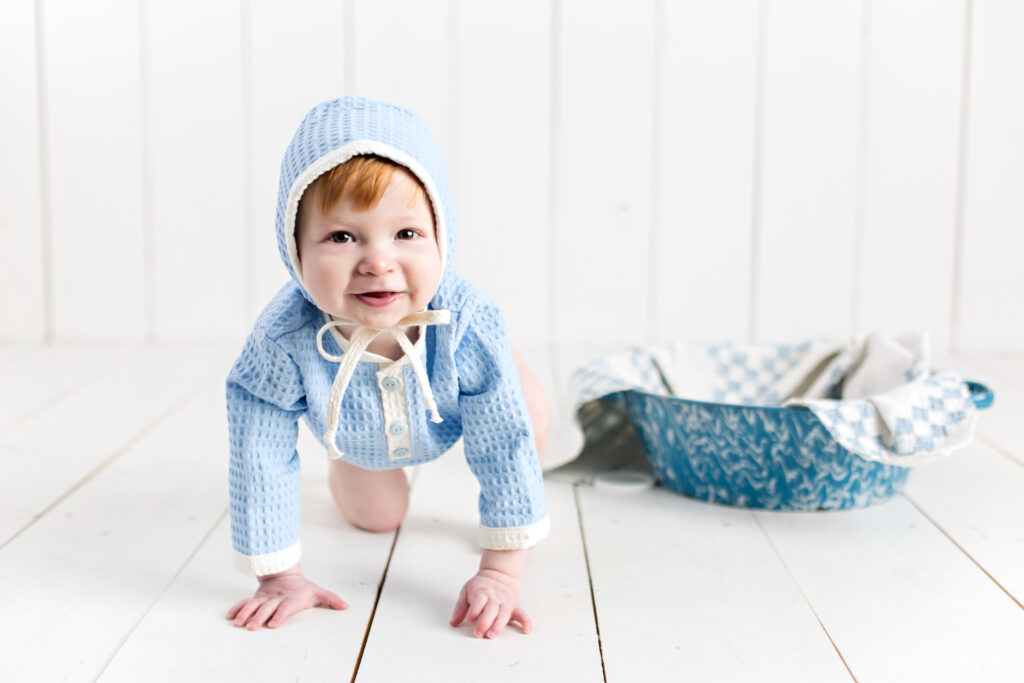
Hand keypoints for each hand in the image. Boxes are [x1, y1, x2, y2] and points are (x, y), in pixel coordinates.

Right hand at [226, 564, 347, 629]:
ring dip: (244, 614)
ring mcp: (265, 598)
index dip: (279, 614)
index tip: (273, 623)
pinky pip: (245, 602)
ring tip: (237, 623)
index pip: (285, 607)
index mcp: (290, 599)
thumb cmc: (303, 589)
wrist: (286, 574)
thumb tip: (345, 606)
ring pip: (253, 605)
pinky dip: (237, 608)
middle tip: (251, 627)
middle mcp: (276, 599)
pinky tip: (229, 616)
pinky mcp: (256, 599)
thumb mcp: (317, 593)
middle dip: (259, 617)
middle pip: (266, 608)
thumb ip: (330, 599)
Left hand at [450, 568, 532, 638]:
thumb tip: (453, 623)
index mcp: (482, 592)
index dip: (473, 610)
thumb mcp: (466, 590)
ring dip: (498, 625)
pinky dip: (526, 622)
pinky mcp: (515, 607)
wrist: (498, 573)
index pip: (478, 600)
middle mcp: (495, 597)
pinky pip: (522, 614)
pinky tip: (527, 630)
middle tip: (478, 633)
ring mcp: (506, 602)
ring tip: (492, 635)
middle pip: (491, 609)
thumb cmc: (480, 586)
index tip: (469, 619)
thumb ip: (460, 607)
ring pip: (504, 614)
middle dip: (485, 622)